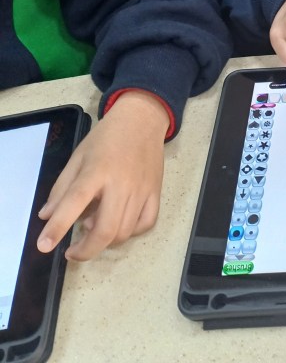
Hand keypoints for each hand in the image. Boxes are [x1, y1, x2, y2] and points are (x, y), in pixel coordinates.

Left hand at [37, 90, 168, 261]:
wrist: (142, 119)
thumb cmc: (106, 137)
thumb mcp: (78, 156)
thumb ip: (62, 188)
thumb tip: (47, 217)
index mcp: (97, 170)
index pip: (75, 201)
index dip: (58, 227)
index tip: (44, 246)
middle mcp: (121, 182)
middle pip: (106, 230)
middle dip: (86, 250)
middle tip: (73, 252)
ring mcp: (142, 189)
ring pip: (124, 232)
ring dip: (106, 240)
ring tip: (95, 227)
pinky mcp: (156, 191)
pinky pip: (146, 224)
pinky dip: (131, 232)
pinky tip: (120, 224)